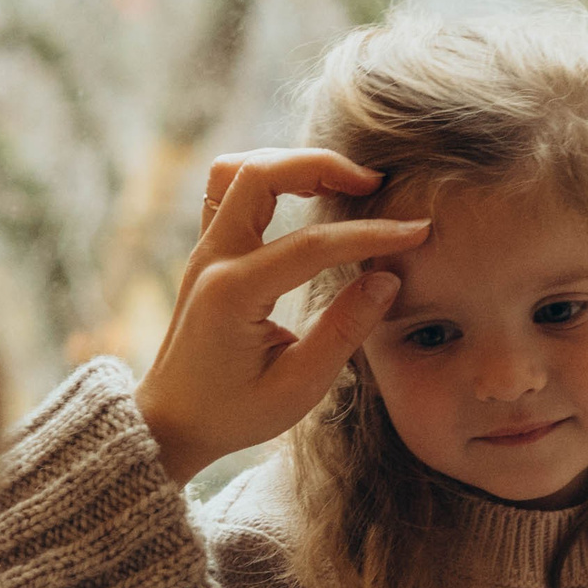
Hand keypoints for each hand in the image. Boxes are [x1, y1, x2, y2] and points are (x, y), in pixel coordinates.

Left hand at [135, 149, 430, 483]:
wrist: (171, 423)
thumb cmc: (233, 414)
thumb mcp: (298, 387)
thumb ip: (344, 330)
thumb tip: (387, 278)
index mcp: (234, 294)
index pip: (312, 245)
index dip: (370, 234)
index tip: (417, 231)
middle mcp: (212, 261)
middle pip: (261, 174)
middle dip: (323, 167)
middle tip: (374, 185)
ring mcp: (204, 251)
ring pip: (238, 169)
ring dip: (290, 164)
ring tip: (339, 183)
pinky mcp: (206, 253)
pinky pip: (227, 189)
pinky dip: (268, 178)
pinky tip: (303, 195)